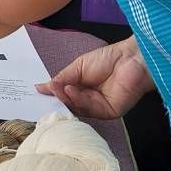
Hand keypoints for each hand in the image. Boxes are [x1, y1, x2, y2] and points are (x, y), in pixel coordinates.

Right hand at [36, 36, 154, 119]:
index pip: (63, 96)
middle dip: (58, 97)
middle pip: (68, 104)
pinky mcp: (108, 112)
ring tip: (60, 87)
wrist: (131, 58)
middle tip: (49, 90)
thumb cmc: (108, 59)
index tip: (38, 92)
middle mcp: (89, 100)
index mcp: (81, 89)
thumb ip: (61, 78)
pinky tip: (71, 90)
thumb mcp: (78, 67)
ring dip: (66, 98)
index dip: (52, 94)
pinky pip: (89, 109)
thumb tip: (40, 87)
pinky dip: (78, 100)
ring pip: (77, 108)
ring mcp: (98, 108)